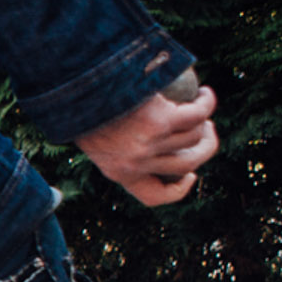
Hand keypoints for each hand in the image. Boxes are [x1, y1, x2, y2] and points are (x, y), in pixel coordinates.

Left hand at [75, 78, 218, 205]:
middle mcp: (136, 164)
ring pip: (193, 137)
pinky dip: (206, 103)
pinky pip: (197, 114)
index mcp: (119, 172)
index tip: (190, 176)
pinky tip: (205, 93)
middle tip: (206, 129)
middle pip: (187, 164)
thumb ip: (117, 145)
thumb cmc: (81, 104)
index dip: (178, 190)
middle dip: (204, 149)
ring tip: (200, 104)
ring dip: (204, 120)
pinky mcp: (161, 121)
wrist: (75, 85)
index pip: (154, 196)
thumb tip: (143, 141)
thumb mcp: (93, 134)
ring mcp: (150, 144)